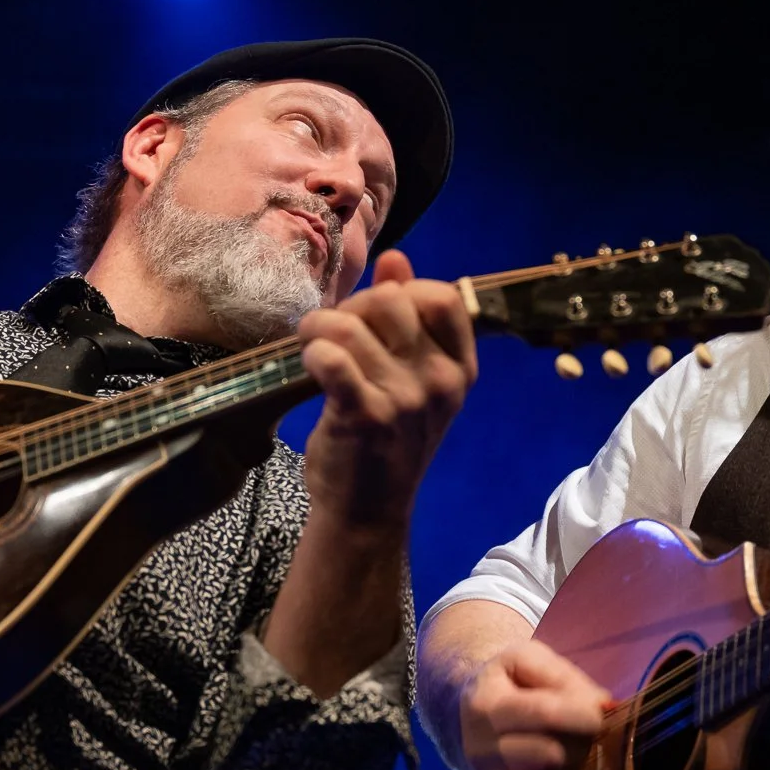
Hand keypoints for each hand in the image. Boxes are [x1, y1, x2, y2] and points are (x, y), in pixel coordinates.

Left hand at [296, 250, 477, 533]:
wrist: (367, 512)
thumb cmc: (388, 440)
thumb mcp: (412, 380)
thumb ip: (408, 317)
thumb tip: (395, 258)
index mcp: (458, 368)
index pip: (441, 296)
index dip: (401, 291)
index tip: (376, 318)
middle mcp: (439, 381)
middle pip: (390, 300)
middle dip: (351, 307)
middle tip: (334, 334)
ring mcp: (405, 400)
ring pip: (350, 324)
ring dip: (318, 327)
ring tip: (312, 347)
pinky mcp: (365, 417)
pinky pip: (332, 357)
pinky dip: (312, 353)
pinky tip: (310, 365)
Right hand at [459, 639, 610, 769]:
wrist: (464, 719)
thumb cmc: (507, 687)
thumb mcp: (523, 662)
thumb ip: (561, 675)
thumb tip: (601, 705)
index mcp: (485, 706)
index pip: (545, 714)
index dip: (584, 715)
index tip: (598, 714)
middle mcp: (479, 752)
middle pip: (552, 756)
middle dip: (577, 745)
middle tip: (578, 737)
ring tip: (563, 763)